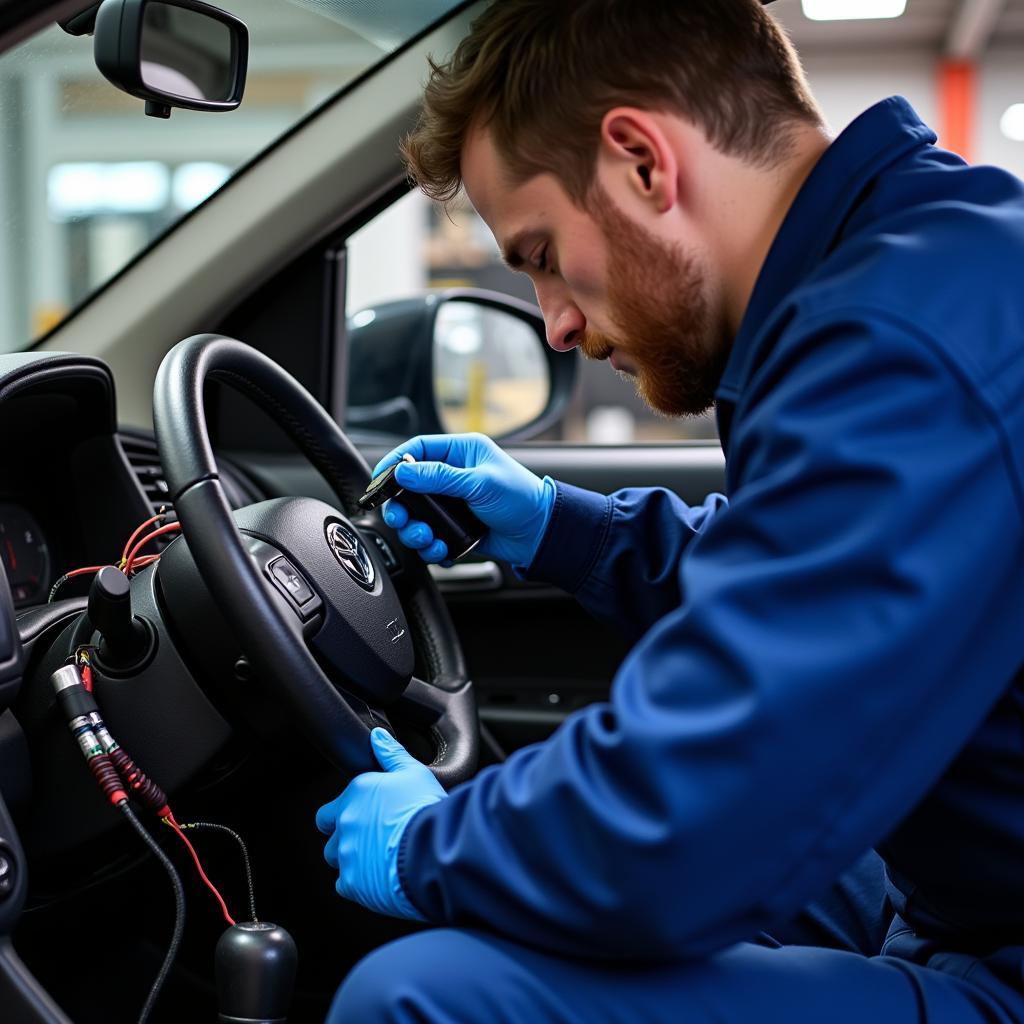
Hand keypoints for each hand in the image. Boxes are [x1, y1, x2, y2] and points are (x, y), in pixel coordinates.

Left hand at [315, 729, 445, 919]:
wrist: (434, 849)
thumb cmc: (426, 809)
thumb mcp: (414, 773)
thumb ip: (391, 754)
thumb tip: (377, 737)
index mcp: (357, 793)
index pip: (331, 809)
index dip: (345, 814)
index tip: (365, 818)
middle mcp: (346, 821)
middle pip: (332, 836)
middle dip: (346, 839)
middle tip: (372, 840)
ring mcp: (347, 853)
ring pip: (338, 860)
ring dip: (353, 861)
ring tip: (381, 860)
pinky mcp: (353, 882)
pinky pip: (346, 885)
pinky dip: (360, 883)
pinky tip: (380, 876)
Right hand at [372, 433, 555, 566]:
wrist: (540, 534)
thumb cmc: (521, 499)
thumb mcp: (480, 483)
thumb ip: (441, 477)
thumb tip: (404, 471)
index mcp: (460, 452)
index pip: (417, 449)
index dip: (395, 462)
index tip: (380, 480)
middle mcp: (453, 475)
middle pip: (409, 487)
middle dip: (401, 507)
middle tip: (401, 519)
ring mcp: (451, 503)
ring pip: (416, 516)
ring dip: (415, 531)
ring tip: (429, 539)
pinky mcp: (453, 527)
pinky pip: (430, 537)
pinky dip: (430, 547)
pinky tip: (442, 550)